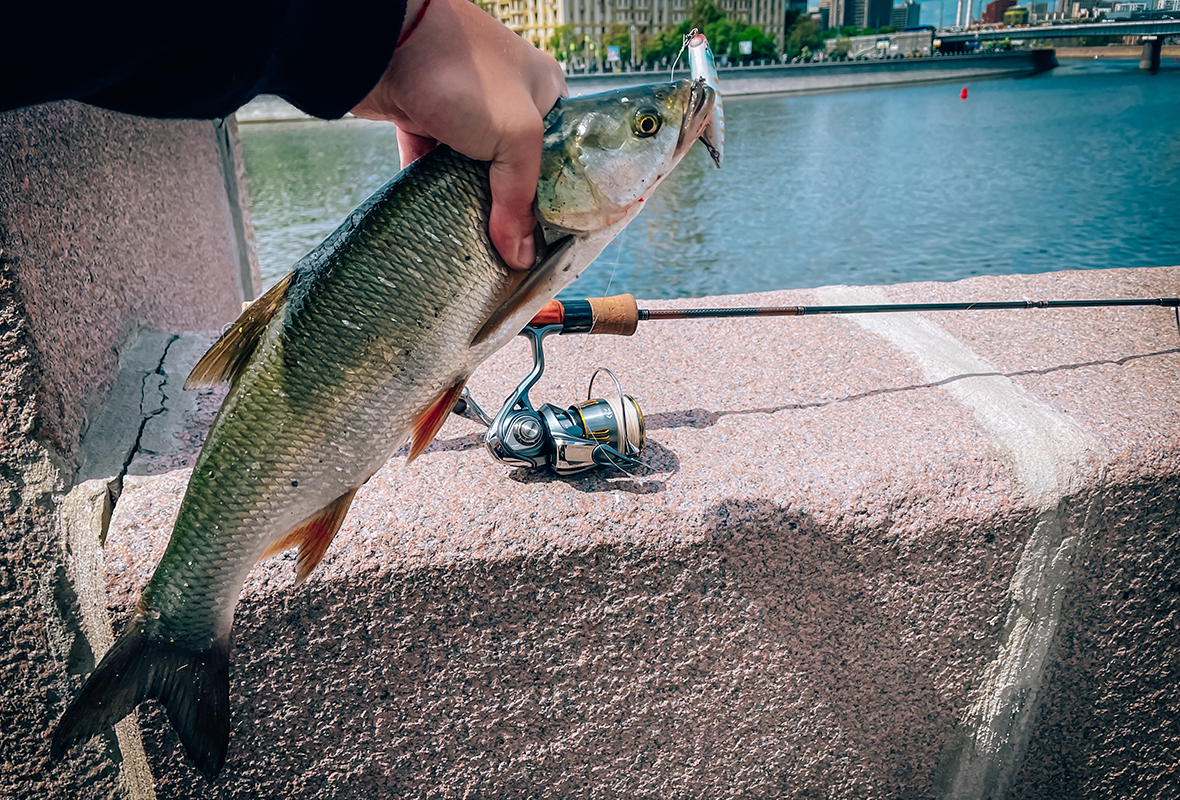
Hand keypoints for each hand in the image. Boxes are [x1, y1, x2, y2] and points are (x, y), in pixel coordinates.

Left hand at [350, 0, 566, 269]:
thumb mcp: (515, 137)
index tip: (549, 243)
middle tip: (511, 254)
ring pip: (470, 170)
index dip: (557, 198)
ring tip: (475, 248)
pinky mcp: (420, 117)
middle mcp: (506, 99)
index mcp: (544, 91)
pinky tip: (436, 224)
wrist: (386, 39)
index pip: (560, 154)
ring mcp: (460, 108)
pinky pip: (430, 165)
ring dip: (469, 204)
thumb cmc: (468, 75)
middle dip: (509, 208)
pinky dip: (431, 192)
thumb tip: (519, 258)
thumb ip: (519, 200)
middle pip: (514, 169)